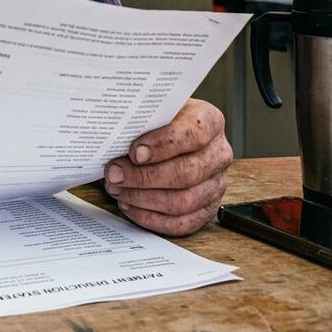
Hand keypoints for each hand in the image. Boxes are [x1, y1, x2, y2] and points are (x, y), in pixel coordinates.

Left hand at [103, 98, 231, 235]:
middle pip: (187, 173)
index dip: (162, 145)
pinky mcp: (207, 209)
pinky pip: (182, 223)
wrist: (167, 136)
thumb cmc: (156, 122)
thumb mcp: (152, 109)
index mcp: (210, 121)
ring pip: (183, 202)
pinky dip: (151, 218)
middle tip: (114, 175)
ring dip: (143, 199)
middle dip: (144, 177)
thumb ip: (140, 117)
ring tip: (116, 190)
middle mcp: (219, 154)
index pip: (192, 134)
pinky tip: (129, 206)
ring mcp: (216, 184)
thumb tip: (113, 131)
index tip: (133, 152)